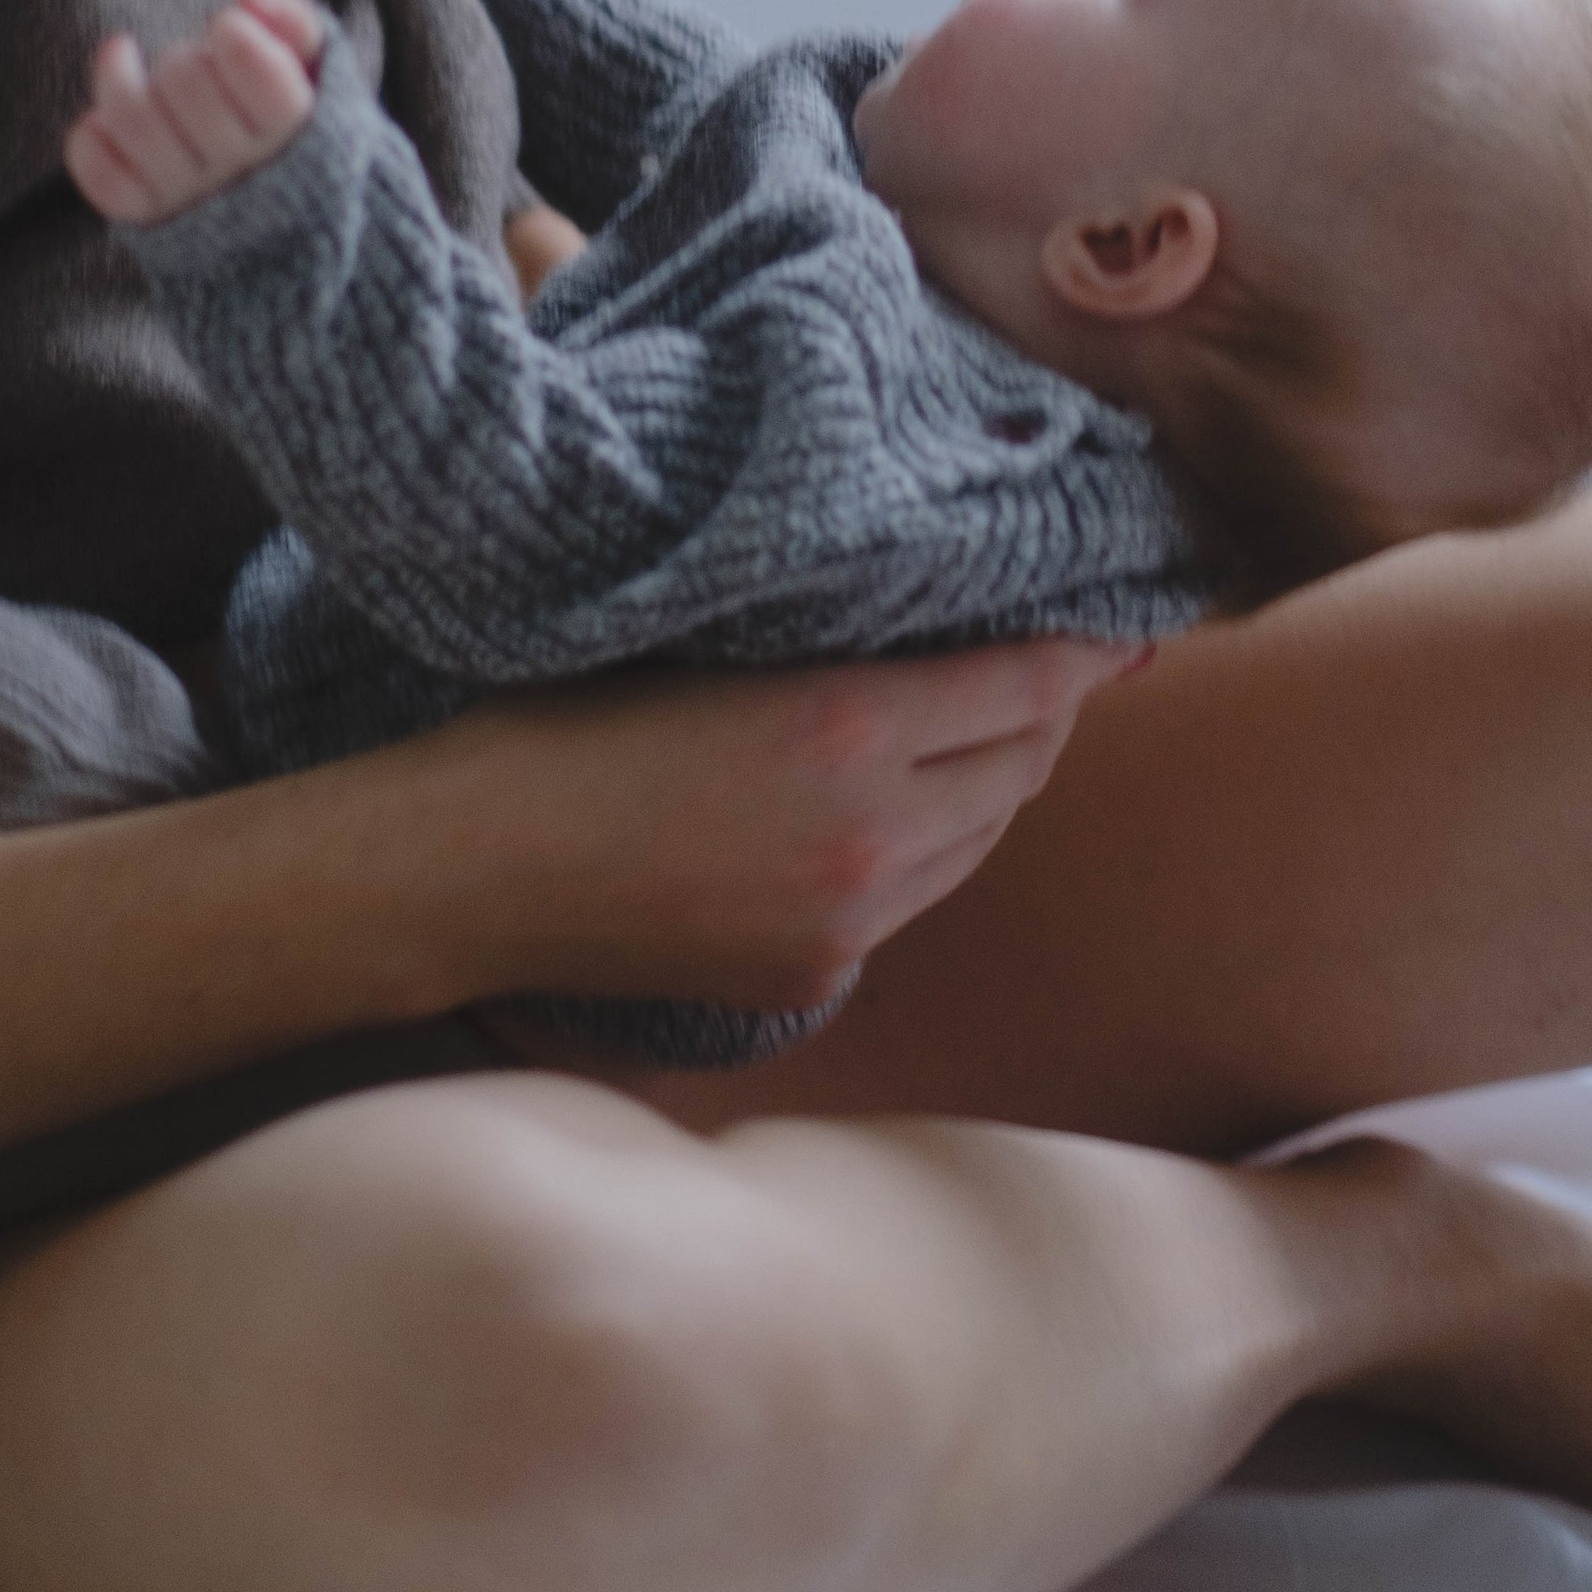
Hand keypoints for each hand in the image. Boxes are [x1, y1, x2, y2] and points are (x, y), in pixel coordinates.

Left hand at [65, 0, 323, 226]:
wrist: (269, 201)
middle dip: (182, 55)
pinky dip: (90, 137)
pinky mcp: (143, 210)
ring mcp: (189, 191)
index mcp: (292, 127)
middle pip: (187, 85)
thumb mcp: (309, 62)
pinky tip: (105, 116)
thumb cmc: (283, 109)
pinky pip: (100, 175)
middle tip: (191, 60)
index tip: (226, 28)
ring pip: (134, 121)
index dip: (234, 34)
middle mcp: (241, 166)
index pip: (261, 77)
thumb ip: (291, 18)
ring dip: (117, 76)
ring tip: (121, 54)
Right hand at [375, 638, 1153, 1020]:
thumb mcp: (707, 645)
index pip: (1026, 684)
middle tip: (1053, 670)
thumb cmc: (560, 725)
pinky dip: (925, 851)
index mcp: (845, 723)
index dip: (1085, 653)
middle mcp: (872, 832)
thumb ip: (830, 639)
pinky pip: (912, 903)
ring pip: (978, 843)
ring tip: (982, 735)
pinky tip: (892, 814)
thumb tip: (932, 614)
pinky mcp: (814, 977)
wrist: (470, 870)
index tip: (1121, 625)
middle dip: (1047, 716)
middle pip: (1023, 769)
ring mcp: (849, 921)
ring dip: (990, 787)